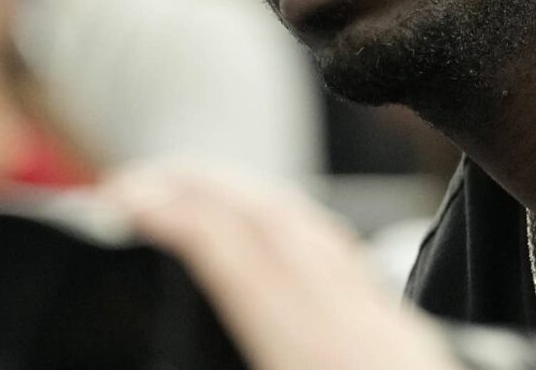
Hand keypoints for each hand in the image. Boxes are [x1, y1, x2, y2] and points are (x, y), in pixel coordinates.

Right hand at [104, 164, 463, 369]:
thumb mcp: (285, 361)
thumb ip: (237, 349)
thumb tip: (185, 346)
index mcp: (316, 361)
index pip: (243, 260)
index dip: (181, 217)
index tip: (129, 198)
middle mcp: (359, 333)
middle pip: (276, 225)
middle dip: (203, 187)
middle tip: (139, 183)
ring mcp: (390, 330)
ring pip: (314, 232)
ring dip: (247, 199)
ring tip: (189, 194)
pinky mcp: (406, 339)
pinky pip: (343, 258)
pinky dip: (292, 228)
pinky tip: (272, 236)